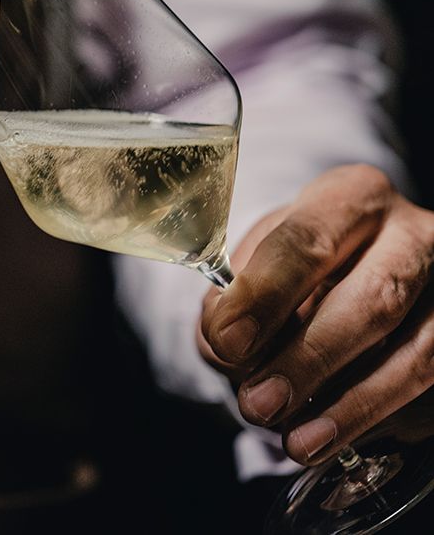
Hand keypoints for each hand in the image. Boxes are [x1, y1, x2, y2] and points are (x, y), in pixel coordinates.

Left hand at [198, 164, 433, 463]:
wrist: (357, 270)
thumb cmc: (297, 268)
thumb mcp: (255, 266)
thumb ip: (233, 302)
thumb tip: (226, 348)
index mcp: (352, 198)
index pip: (307, 241)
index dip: (267, 296)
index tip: (229, 342)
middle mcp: (414, 234)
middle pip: (374, 299)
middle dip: (312, 358)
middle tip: (259, 404)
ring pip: (419, 354)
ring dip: (354, 406)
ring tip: (298, 441)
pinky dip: (389, 419)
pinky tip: (343, 439)